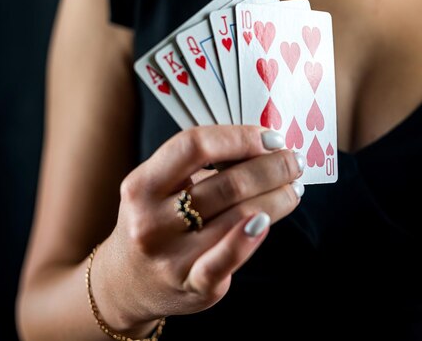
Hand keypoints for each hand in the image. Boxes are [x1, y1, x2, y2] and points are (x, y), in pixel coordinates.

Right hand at [90, 126, 304, 334]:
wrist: (128, 284)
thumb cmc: (155, 223)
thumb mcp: (158, 188)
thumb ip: (199, 166)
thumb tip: (262, 145)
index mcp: (142, 185)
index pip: (195, 146)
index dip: (240, 137)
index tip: (271, 138)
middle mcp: (152, 221)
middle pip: (227, 183)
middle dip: (272, 168)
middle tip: (293, 162)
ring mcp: (172, 256)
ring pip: (239, 216)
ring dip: (277, 198)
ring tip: (294, 188)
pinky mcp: (193, 285)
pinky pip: (226, 261)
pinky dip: (250, 239)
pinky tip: (268, 221)